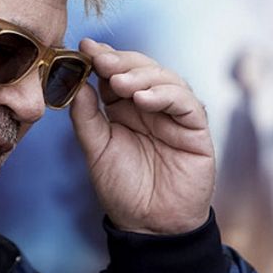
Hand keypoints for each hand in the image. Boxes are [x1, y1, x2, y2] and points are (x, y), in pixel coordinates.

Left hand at [70, 39, 214, 234]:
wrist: (149, 226)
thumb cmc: (123, 188)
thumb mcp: (96, 150)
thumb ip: (87, 117)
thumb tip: (77, 84)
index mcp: (124, 108)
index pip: (116, 73)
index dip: (103, 58)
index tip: (84, 46)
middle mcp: (150, 106)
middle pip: (141, 69)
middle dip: (121, 61)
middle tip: (102, 60)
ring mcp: (174, 115)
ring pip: (165, 79)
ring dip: (142, 76)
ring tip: (121, 83)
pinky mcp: (195, 129)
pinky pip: (186, 103)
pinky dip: (166, 95)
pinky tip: (144, 99)